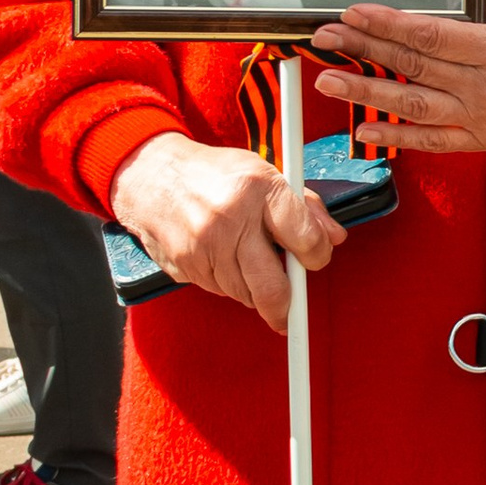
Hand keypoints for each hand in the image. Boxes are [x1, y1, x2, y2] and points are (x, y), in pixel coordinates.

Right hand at [110, 131, 343, 333]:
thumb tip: (334, 237)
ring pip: (246, 295)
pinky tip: (224, 260)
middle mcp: (231, 218)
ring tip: (250, 264)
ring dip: (255, 291)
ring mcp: (204, 245)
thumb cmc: (215, 173)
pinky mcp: (185, 264)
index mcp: (258, 188)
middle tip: (291, 312)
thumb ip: (305, 205)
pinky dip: (229, 284)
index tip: (315, 260)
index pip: (305, 238)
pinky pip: (219, 291)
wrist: (151, 174)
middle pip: (273, 287)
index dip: (317, 256)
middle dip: (287, 307)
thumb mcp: (264, 172)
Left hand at [310, 5, 485, 153]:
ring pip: (413, 104)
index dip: (387, 24)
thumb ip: (468, 32)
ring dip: (367, 91)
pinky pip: (431, 140)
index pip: (429, 37)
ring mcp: (483, 118)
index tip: (355, 14)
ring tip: (331, 80)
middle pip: (413, 67)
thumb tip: (415, 30)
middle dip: (365, 50)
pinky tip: (363, 129)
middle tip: (329, 39)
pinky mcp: (481, 140)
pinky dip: (395, 136)